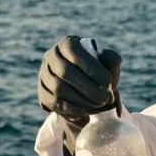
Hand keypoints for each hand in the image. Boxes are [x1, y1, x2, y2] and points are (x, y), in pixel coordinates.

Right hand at [37, 35, 122, 151]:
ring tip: (98, 105)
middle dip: (88, 87)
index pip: (73, 51)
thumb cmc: (97, 74)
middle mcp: (51, 57)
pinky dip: (72, 108)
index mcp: (66, 44)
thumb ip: (111, 60)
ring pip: (59, 88)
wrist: (84, 93)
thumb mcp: (106, 65)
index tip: (107, 81)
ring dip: (81, 99)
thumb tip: (113, 60)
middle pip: (65, 72)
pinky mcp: (42, 94)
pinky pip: (55, 102)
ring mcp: (44, 76)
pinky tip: (87, 111)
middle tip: (104, 98)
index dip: (90, 67)